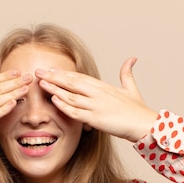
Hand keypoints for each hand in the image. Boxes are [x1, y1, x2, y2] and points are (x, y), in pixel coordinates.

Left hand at [35, 57, 157, 141]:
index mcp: (103, 86)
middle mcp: (98, 93)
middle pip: (71, 83)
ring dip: (55, 89)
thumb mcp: (131, 88)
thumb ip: (127, 73)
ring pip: (71, 96)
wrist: (145, 124)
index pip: (79, 77)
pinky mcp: (96, 119)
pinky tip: (54, 100)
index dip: (63, 73)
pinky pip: (76, 112)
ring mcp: (96, 105)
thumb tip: (132, 58)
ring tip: (41, 83)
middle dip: (53, 77)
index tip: (50, 70)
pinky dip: (64, 106)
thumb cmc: (138, 109)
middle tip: (38, 72)